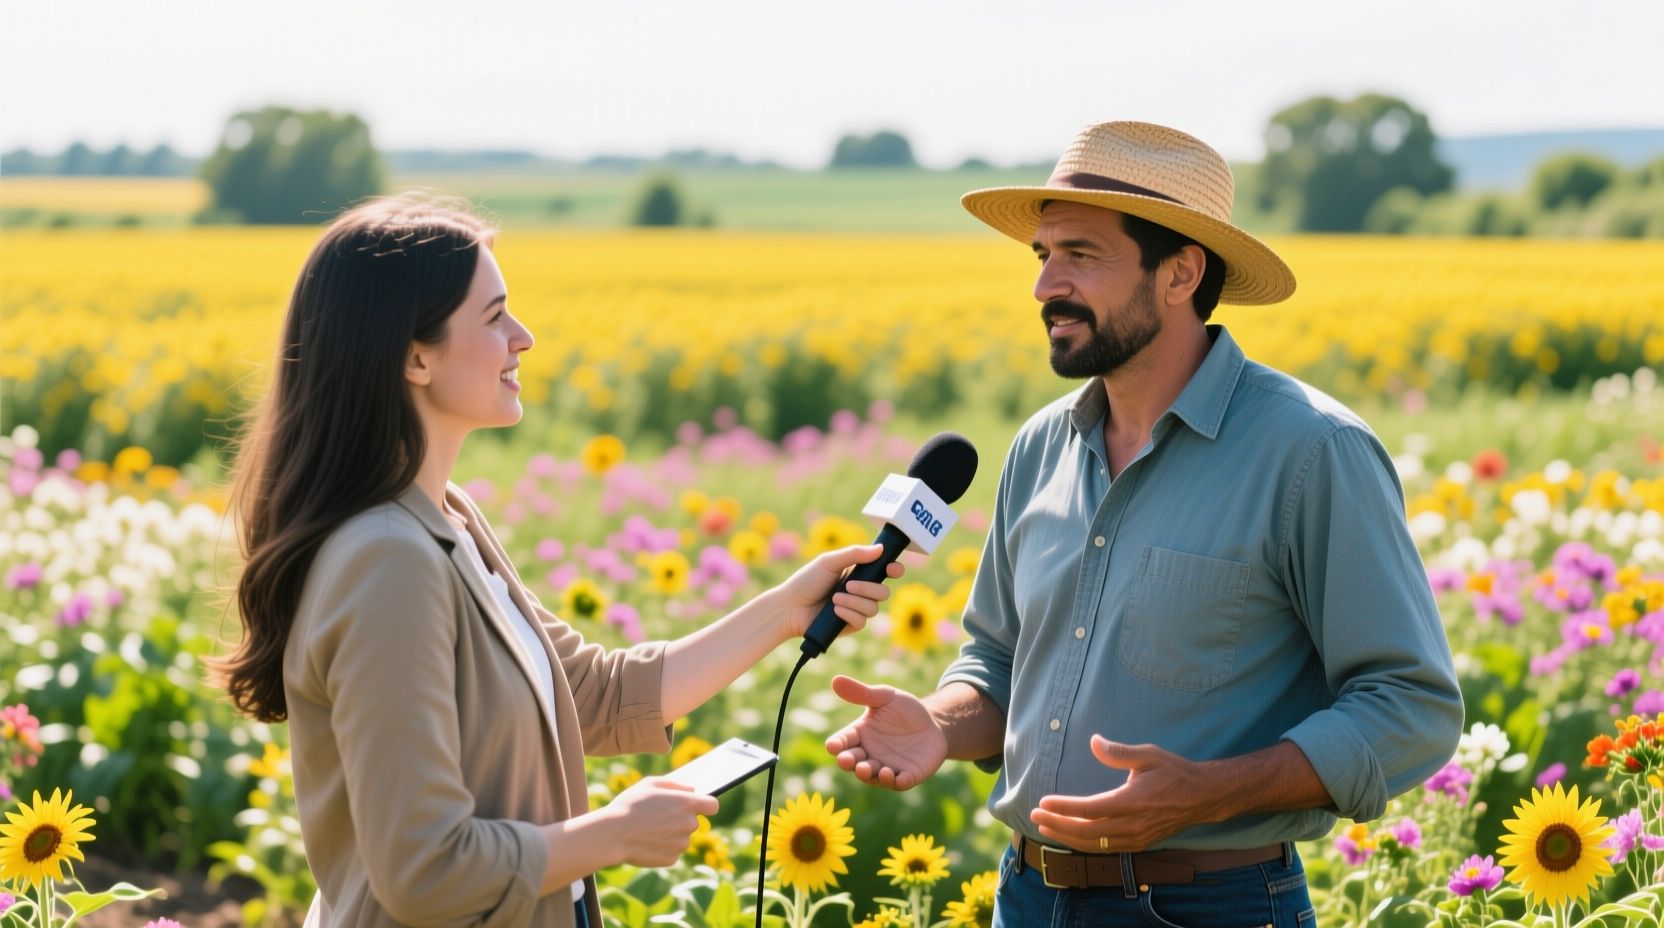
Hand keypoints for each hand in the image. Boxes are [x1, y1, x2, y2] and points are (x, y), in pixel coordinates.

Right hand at [599, 776, 719, 867]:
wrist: (612, 834)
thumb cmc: (630, 805)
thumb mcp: (650, 784)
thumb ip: (675, 784)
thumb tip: (692, 789)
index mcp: (687, 803)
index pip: (712, 805)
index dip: (705, 805)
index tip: (697, 805)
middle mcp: (689, 824)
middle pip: (693, 822)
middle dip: (680, 819)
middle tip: (658, 816)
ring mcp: (681, 844)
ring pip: (682, 837)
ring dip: (671, 834)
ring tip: (648, 829)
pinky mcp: (672, 859)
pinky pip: (671, 851)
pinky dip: (662, 847)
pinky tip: (646, 842)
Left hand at [776, 544, 903, 639]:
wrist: (790, 606)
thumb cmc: (806, 581)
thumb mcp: (829, 562)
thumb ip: (854, 554)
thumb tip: (880, 549)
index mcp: (858, 573)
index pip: (884, 571)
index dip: (893, 569)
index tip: (893, 569)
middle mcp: (860, 591)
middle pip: (884, 592)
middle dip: (869, 588)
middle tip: (849, 585)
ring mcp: (856, 609)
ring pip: (874, 608)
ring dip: (854, 602)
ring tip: (834, 599)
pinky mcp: (850, 625)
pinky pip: (862, 621)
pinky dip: (849, 613)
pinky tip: (834, 610)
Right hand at [825, 675, 946, 790]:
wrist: (934, 724)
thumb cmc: (905, 710)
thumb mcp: (885, 697)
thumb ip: (862, 693)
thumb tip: (836, 679)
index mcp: (860, 735)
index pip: (842, 742)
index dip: (836, 745)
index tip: (833, 746)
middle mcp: (869, 755)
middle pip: (852, 762)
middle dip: (848, 762)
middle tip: (846, 760)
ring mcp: (886, 768)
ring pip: (872, 777)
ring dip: (868, 774)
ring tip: (867, 769)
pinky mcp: (907, 776)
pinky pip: (898, 783)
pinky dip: (895, 782)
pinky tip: (894, 776)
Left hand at [1029, 735, 1216, 852]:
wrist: (1203, 797)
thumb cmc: (1174, 772)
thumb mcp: (1149, 755)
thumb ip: (1120, 752)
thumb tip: (1094, 741)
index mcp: (1133, 801)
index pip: (1091, 809)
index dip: (1064, 808)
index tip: (1043, 802)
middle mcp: (1133, 824)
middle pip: (1087, 832)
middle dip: (1058, 825)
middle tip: (1035, 815)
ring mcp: (1137, 838)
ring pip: (1095, 845)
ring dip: (1067, 837)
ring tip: (1045, 827)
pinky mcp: (1140, 844)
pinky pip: (1106, 849)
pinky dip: (1085, 844)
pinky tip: (1070, 836)